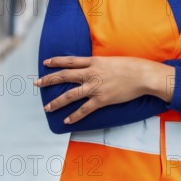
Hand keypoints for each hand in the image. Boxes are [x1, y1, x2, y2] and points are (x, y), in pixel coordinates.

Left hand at [34, 56, 174, 123]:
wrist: (142, 75)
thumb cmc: (131, 66)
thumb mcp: (112, 60)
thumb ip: (99, 64)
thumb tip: (92, 67)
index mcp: (94, 62)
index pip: (70, 61)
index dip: (56, 61)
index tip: (46, 63)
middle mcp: (91, 73)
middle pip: (65, 76)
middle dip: (49, 80)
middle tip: (37, 83)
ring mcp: (95, 87)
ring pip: (70, 95)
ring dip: (56, 102)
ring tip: (46, 107)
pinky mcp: (102, 100)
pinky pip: (84, 109)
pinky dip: (74, 116)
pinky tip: (66, 121)